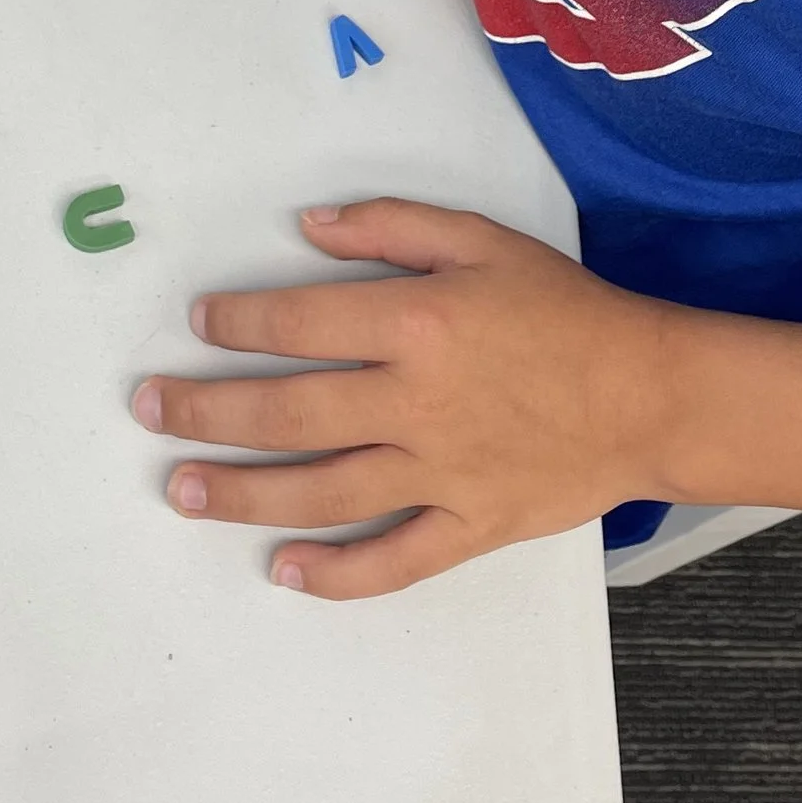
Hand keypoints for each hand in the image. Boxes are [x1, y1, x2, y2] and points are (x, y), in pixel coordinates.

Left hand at [131, 199, 681, 599]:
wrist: (652, 393)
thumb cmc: (566, 309)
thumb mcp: (483, 240)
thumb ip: (391, 227)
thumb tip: (308, 226)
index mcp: (417, 325)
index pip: (298, 325)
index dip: (237, 322)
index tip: (197, 324)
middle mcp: (416, 404)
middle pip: (287, 414)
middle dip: (207, 412)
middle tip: (149, 411)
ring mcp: (441, 474)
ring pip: (321, 493)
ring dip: (242, 494)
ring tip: (181, 490)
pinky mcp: (470, 526)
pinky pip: (394, 561)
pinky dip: (338, 575)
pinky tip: (285, 572)